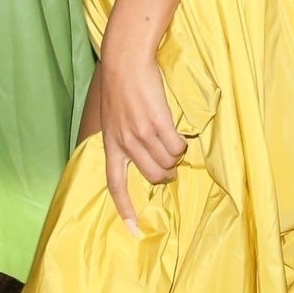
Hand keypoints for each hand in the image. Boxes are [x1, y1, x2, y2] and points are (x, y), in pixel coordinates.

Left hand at [99, 42, 186, 232]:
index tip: (135, 231)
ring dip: (176, 156)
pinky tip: (176, 131)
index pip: (116, 186)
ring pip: (169, 163)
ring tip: (172, 140)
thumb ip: (123, 140)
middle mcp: (125, 145)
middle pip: (154, 177)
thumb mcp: (112, 119)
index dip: (126, 210)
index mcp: (111, 146)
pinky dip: (182, 144)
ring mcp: (141, 135)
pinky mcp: (158, 124)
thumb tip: (141, 157)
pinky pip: (178, 147)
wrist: (124, 61)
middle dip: (167, 173)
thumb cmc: (120, 87)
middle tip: (170, 161)